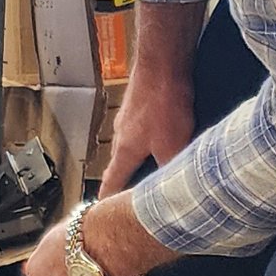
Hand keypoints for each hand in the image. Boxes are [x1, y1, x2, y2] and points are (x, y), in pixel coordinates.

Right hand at [98, 62, 195, 195]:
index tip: (100, 213)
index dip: (107, 200)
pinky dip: (151, 137)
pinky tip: (166, 134)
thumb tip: (175, 191)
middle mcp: (122, 134)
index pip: (111, 182)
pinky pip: (143, 127)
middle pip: (121, 164)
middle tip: (130, 193)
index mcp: (125, 150)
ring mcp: (130, 117)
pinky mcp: (142, 103)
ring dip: (141, 157)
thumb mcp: (173, 147)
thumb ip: (171, 171)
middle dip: (126, 179)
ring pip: (133, 145)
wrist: (164, 62)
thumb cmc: (164, 101)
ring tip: (154, 166)